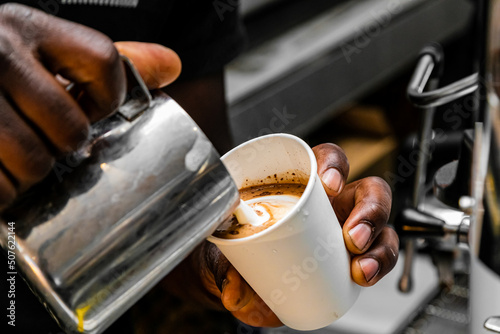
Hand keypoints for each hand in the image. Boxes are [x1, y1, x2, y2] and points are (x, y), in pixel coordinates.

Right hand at [0, 4, 179, 209]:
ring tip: (15, 158)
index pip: (104, 60)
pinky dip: (1, 191)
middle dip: (64, 146)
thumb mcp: (43, 53)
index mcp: (28, 28)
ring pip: (35, 162)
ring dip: (30, 174)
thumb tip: (172, 65)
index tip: (94, 110)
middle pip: (71, 126)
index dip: (110, 97)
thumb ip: (104, 61)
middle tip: (43, 141)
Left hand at [195, 142, 398, 326]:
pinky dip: (378, 266)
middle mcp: (332, 204)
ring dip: (379, 245)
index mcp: (303, 186)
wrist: (243, 281)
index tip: (326, 184)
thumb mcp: (224, 253)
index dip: (333, 165)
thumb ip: (224, 269)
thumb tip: (233, 290)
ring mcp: (348, 230)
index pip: (327, 158)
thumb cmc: (237, 252)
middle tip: (352, 236)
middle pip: (368, 191)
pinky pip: (381, 257)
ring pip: (383, 226)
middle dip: (369, 210)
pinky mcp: (356, 258)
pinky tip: (364, 276)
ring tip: (359, 266)